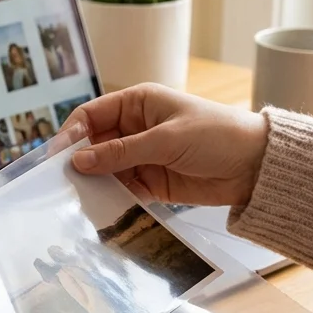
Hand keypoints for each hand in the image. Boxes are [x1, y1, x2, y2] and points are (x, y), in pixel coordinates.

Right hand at [63, 83, 268, 205]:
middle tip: (61, 183)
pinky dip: (111, 198)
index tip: (56, 157)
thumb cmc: (216, 135)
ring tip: (77, 200)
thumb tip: (78, 161)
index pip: (91, 115)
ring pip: (105, 169)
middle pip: (94, 144)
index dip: (71, 133)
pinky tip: (101, 209)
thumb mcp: (166, 140)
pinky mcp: (151, 182)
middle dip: (79, 162)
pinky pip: (122, 189)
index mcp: (137, 103)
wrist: (256, 166)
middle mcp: (135, 128)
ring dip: (93, 183)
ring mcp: (142, 156)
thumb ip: (121, 152)